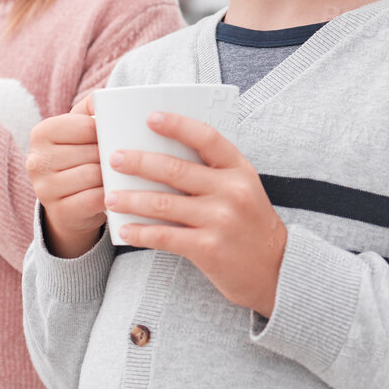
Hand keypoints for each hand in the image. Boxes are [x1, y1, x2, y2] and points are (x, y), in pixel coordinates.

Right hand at [27, 92, 106, 258]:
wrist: (70, 205)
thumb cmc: (81, 159)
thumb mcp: (81, 131)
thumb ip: (92, 109)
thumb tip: (107, 98)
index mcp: (41, 133)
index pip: (85, 125)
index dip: (106, 132)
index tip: (112, 139)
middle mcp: (36, 160)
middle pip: (90, 151)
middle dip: (110, 156)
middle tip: (119, 161)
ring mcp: (44, 188)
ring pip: (93, 175)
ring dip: (110, 176)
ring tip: (115, 176)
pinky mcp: (58, 211)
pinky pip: (93, 199)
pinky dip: (108, 195)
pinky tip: (111, 193)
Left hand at [105, 112, 287, 316]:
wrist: (278, 271)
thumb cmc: (250, 225)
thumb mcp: (242, 190)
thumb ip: (212, 173)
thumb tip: (161, 157)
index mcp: (240, 170)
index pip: (207, 138)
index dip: (177, 125)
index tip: (150, 117)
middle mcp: (232, 192)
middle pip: (175, 169)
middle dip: (138, 162)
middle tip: (113, 158)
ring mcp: (220, 220)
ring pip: (162, 203)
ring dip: (130, 199)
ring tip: (109, 196)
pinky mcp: (208, 248)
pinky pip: (164, 236)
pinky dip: (140, 232)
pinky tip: (124, 230)